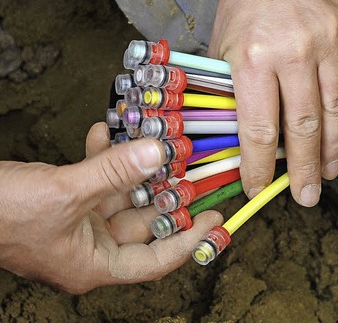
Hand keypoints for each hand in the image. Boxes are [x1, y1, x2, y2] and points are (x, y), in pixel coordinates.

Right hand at [0, 123, 222, 293]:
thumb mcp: (65, 192)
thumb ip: (113, 172)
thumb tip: (158, 152)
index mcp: (93, 264)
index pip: (155, 260)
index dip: (189, 240)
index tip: (214, 217)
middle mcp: (89, 247)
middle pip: (142, 224)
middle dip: (165, 193)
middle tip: (190, 169)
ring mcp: (76, 224)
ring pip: (120, 197)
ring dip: (134, 169)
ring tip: (153, 143)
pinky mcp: (63, 202)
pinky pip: (92, 181)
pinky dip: (100, 158)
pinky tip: (103, 132)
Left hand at [209, 0, 337, 206]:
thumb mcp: (224, 44)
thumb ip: (231, 90)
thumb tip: (240, 135)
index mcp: (254, 59)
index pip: (259, 130)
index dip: (260, 167)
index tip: (260, 187)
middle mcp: (294, 55)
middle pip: (303, 128)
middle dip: (304, 169)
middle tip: (305, 195)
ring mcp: (329, 46)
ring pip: (335, 112)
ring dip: (335, 149)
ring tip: (329, 172)